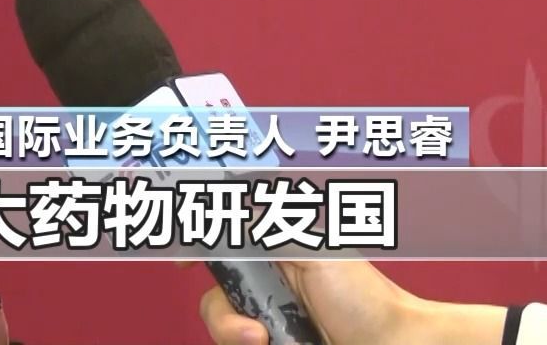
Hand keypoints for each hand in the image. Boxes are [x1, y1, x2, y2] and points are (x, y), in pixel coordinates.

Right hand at [192, 260, 503, 344]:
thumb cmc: (368, 301)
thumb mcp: (316, 255)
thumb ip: (270, 234)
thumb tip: (232, 214)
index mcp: (277, 252)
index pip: (224, 242)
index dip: (197, 245)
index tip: (177, 260)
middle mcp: (269, 288)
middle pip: (215, 297)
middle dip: (224, 317)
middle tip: (254, 332)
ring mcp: (271, 322)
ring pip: (225, 329)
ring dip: (237, 338)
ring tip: (270, 343)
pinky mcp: (276, 344)